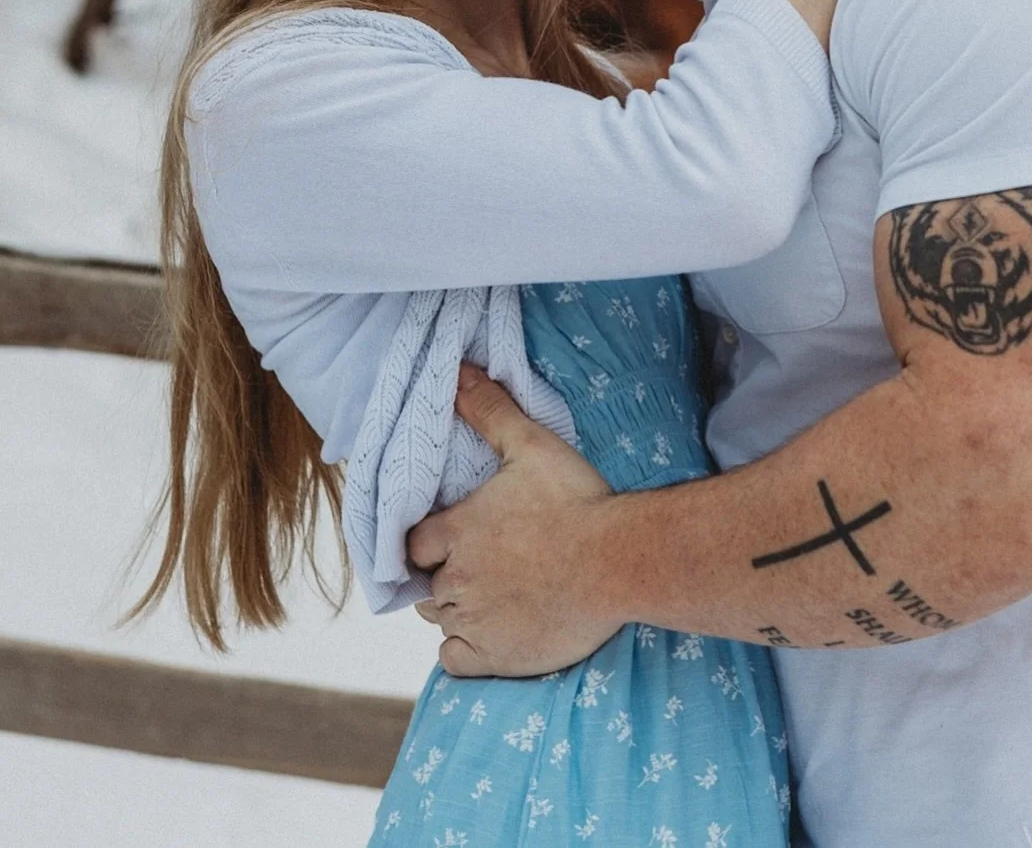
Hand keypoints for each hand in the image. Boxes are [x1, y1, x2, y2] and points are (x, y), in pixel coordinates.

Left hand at [406, 365, 622, 676]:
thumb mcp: (532, 445)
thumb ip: (489, 411)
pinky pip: (453, 660)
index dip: (429, 542)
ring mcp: (472, 620)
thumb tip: (457, 372)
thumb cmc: (576, 501)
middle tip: (482, 566)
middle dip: (445, 576)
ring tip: (489, 595)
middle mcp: (455, 579)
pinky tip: (488, 632)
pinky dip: (462, 649)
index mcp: (456, 531)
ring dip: (455, 609)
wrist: (617, 562)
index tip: (452, 539)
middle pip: (427, 585)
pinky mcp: (493, 656)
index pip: (414, 544)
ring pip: (440, 620)